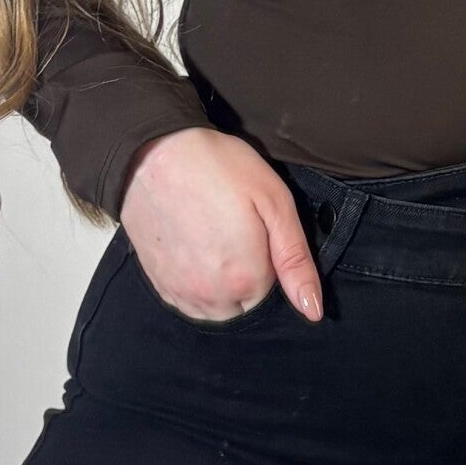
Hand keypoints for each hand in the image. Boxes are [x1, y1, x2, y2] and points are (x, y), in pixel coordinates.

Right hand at [120, 127, 322, 322]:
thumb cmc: (218, 167)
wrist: (152, 153)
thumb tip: (313, 310)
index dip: (270, 261)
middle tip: (234, 232)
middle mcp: (212, 297)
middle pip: (247, 306)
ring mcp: (181, 294)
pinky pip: (189, 304)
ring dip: (223, 288)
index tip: (256, 229)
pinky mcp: (159, 285)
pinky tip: (195, 251)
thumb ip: (296, 260)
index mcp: (247, 280)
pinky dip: (198, 287)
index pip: (275, 293)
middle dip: (248, 279)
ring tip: (215, 241)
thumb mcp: (274, 202)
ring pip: (218, 311)